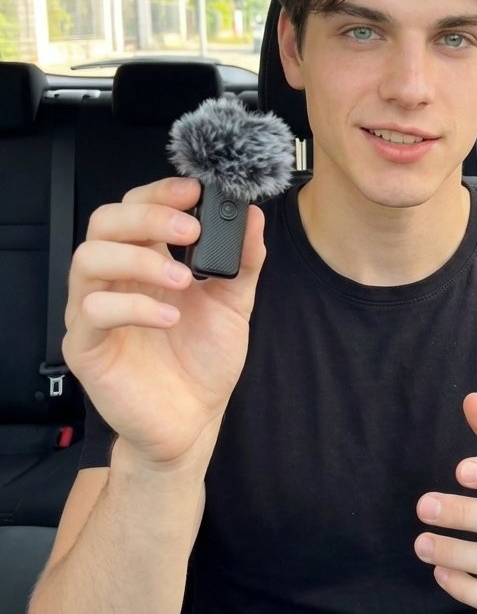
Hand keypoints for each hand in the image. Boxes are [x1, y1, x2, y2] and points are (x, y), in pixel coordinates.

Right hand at [63, 177, 266, 470]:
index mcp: (145, 261)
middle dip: (148, 216)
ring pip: (89, 259)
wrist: (194, 422)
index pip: (135, 206)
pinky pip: (94, 312)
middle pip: (105, 221)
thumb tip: (252, 216)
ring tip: (184, 279)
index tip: (195, 191)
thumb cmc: (203, 363)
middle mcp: (115, 279)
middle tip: (191, 230)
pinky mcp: (86, 347)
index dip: (160, 192)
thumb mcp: (234, 304)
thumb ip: (244, 261)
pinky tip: (169, 316)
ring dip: (139, 258)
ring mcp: (94, 311)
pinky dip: (132, 306)